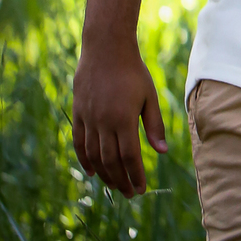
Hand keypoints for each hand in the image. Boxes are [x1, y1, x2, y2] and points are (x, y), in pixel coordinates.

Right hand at [72, 35, 166, 196]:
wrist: (106, 47)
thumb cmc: (133, 70)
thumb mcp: (149, 95)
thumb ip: (154, 124)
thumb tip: (162, 152)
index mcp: (124, 118)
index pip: (129, 158)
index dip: (135, 176)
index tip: (141, 189)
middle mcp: (104, 122)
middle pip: (111, 162)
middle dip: (121, 181)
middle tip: (129, 193)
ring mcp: (89, 118)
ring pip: (94, 156)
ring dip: (104, 175)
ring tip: (115, 185)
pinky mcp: (78, 113)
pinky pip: (79, 143)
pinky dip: (84, 160)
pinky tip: (92, 171)